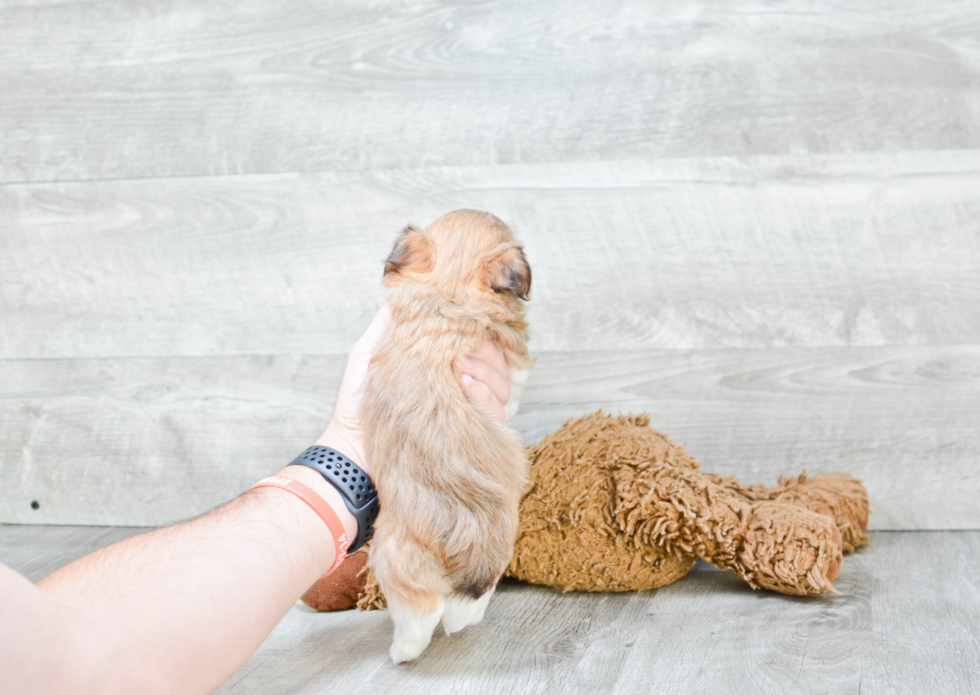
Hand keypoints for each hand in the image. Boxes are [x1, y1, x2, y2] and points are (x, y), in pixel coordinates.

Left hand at [316, 305, 514, 470]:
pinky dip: (484, 395)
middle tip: (463, 353)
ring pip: (503, 386)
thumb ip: (388, 326)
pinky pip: (495, 412)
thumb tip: (406, 293)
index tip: (467, 329)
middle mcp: (460, 389)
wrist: (353, 449)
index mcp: (443, 367)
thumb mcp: (368, 355)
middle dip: (485, 352)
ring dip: (486, 372)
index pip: (479, 344)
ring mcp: (467, 413)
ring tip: (460, 371)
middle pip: (498, 363)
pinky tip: (465, 387)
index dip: (480, 334)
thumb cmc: (358, 404)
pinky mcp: (469, 435)